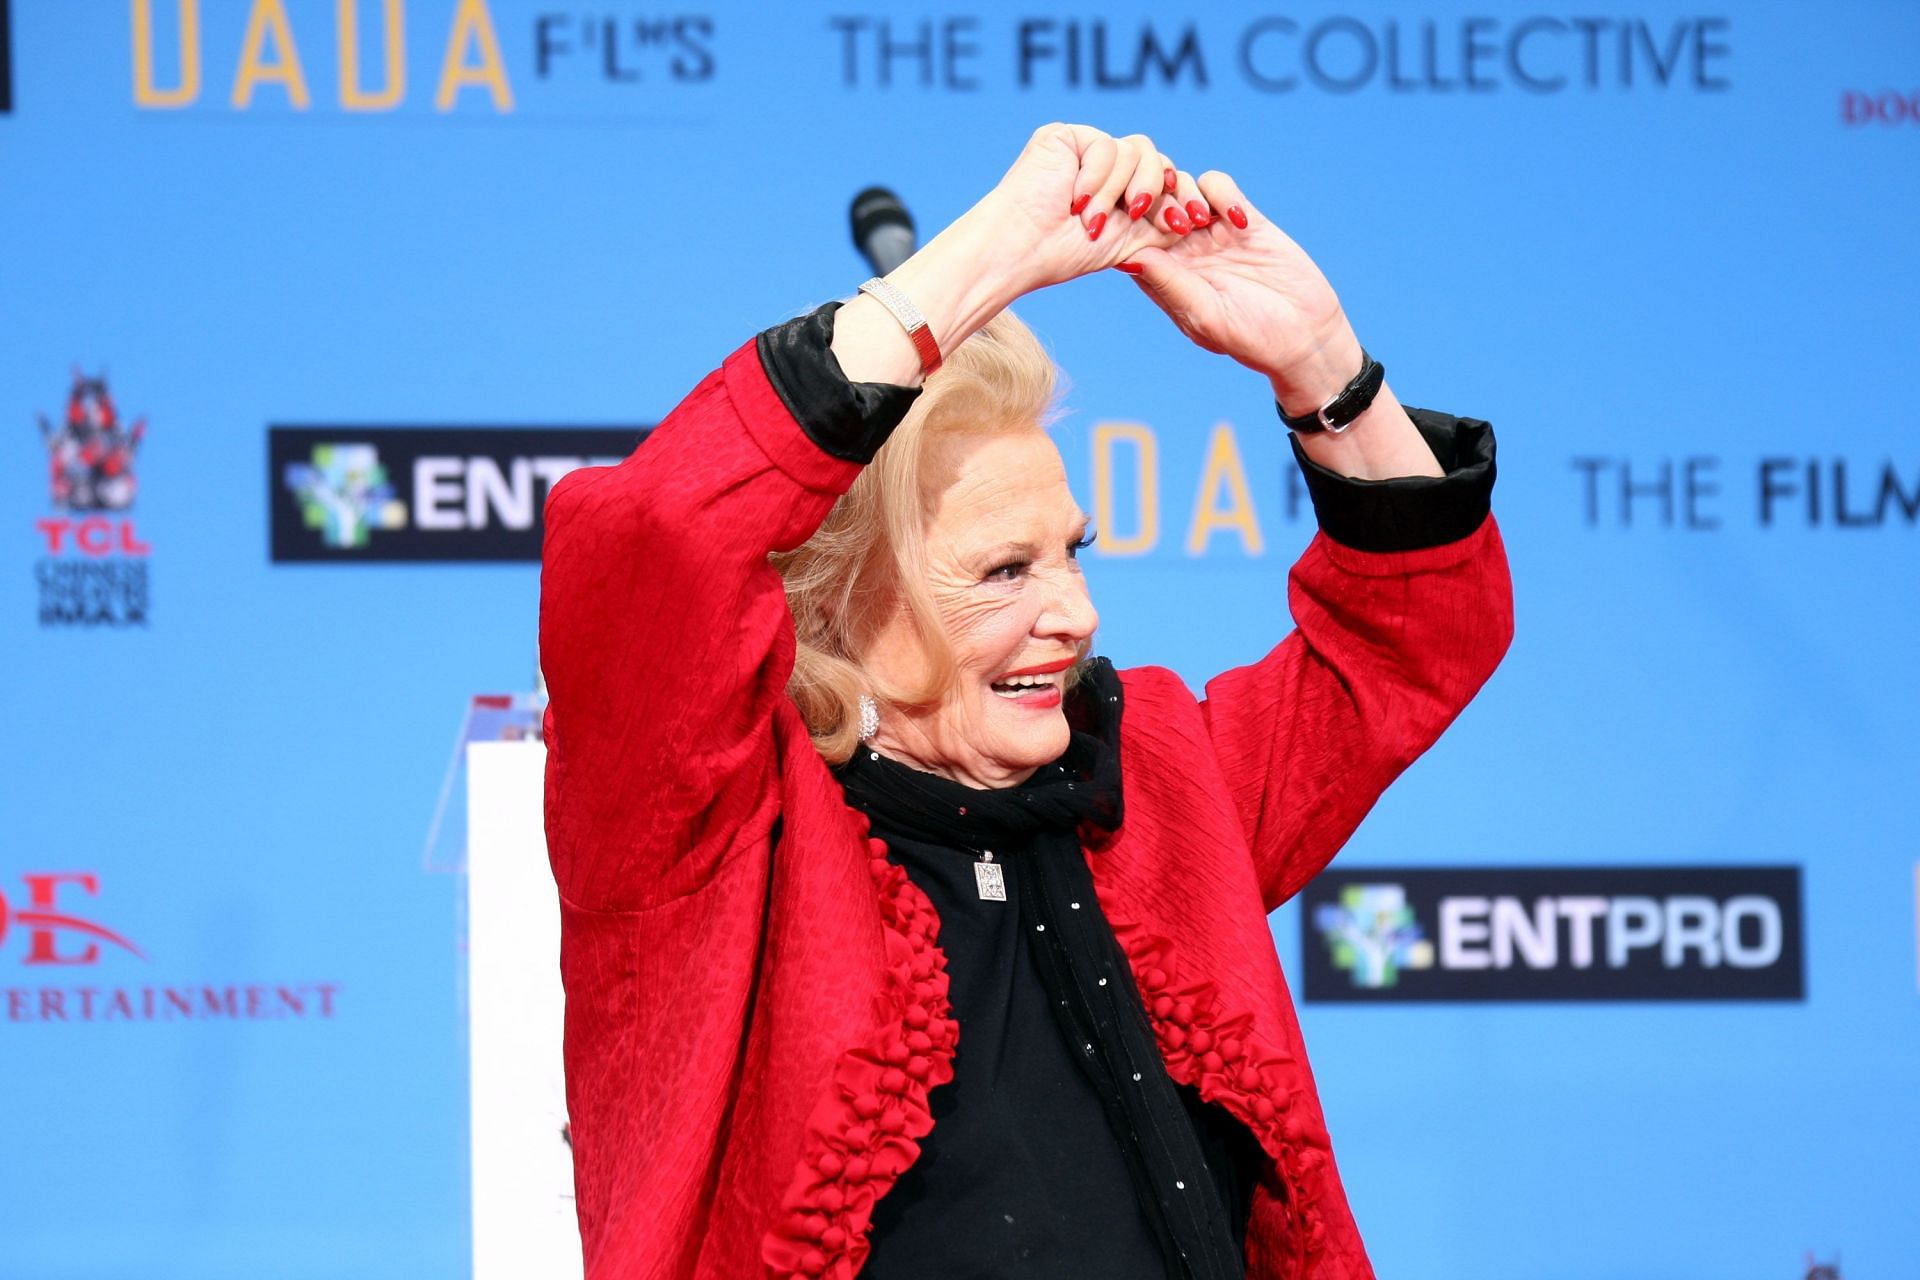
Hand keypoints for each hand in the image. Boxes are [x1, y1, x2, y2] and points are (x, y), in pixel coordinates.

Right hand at [973, 123, 1191, 296]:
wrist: (1023, 247)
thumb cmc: (1065, 252)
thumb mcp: (1129, 242)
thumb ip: (1162, 224)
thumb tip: (1194, 215)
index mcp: (1124, 190)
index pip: (1166, 179)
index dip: (1182, 196)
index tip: (1193, 221)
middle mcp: (1109, 166)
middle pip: (1157, 158)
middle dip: (1154, 189)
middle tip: (1138, 213)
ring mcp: (1088, 149)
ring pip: (1135, 151)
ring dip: (1115, 192)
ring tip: (1090, 218)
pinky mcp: (1068, 135)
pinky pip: (1107, 145)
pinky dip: (1095, 177)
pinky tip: (1075, 200)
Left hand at [1116, 170, 1360, 411]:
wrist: (1305, 334)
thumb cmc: (1251, 338)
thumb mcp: (1205, 315)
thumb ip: (1170, 284)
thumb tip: (1127, 257)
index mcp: (1164, 277)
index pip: (1130, 240)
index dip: (1125, 224)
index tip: (1136, 225)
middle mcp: (1183, 252)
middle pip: (1150, 205)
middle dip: (1155, 201)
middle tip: (1177, 222)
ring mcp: (1212, 233)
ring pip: (1180, 187)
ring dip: (1185, 193)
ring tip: (1202, 221)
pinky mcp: (1244, 219)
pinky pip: (1219, 186)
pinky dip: (1221, 193)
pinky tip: (1238, 221)